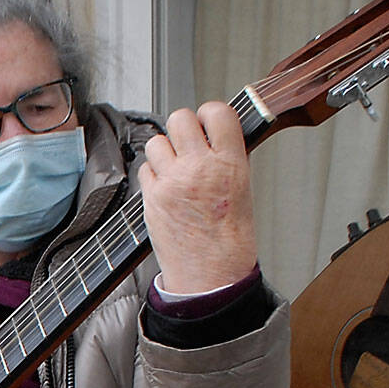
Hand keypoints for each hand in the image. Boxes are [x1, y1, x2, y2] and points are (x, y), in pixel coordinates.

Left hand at [137, 103, 257, 293]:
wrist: (211, 275)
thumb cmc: (230, 239)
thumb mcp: (244, 189)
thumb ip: (228, 159)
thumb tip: (216, 137)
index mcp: (230, 163)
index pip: (217, 112)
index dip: (210, 114)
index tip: (208, 122)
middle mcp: (199, 168)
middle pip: (179, 118)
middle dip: (182, 127)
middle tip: (187, 143)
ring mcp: (172, 181)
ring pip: (156, 142)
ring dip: (164, 151)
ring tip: (176, 168)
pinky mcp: (151, 197)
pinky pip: (144, 169)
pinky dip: (152, 174)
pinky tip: (165, 187)